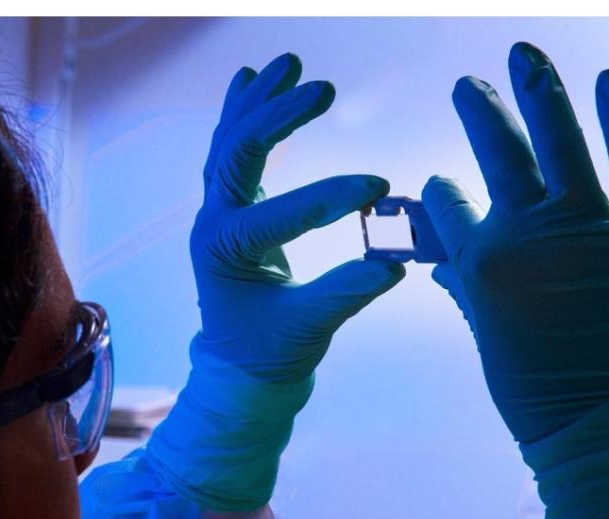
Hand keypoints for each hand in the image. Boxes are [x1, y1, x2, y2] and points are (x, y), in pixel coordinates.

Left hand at [147, 53, 404, 510]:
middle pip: (237, 155)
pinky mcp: (230, 209)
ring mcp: (217, 213)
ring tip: (286, 63)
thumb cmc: (270, 351)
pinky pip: (230, 153)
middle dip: (278, 117)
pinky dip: (241, 115)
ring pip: (229, 144)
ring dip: (257, 102)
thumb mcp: (308, 329)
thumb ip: (346, 294)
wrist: (240, 364)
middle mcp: (213, 225)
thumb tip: (394, 262)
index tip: (378, 188)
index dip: (328, 198)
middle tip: (322, 88)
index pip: (277, 215)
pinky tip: (249, 79)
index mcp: (227, 254)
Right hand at [423, 42, 608, 518]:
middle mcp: (527, 234)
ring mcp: (588, 228)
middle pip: (495, 155)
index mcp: (479, 263)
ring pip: (559, 142)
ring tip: (526, 55)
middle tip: (466, 84)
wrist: (608, 428)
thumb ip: (466, 288)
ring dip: (541, 93)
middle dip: (478, 112)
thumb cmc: (539, 392)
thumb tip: (443, 261)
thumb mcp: (489, 338)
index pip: (444, 203)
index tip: (435, 186)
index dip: (437, 192)